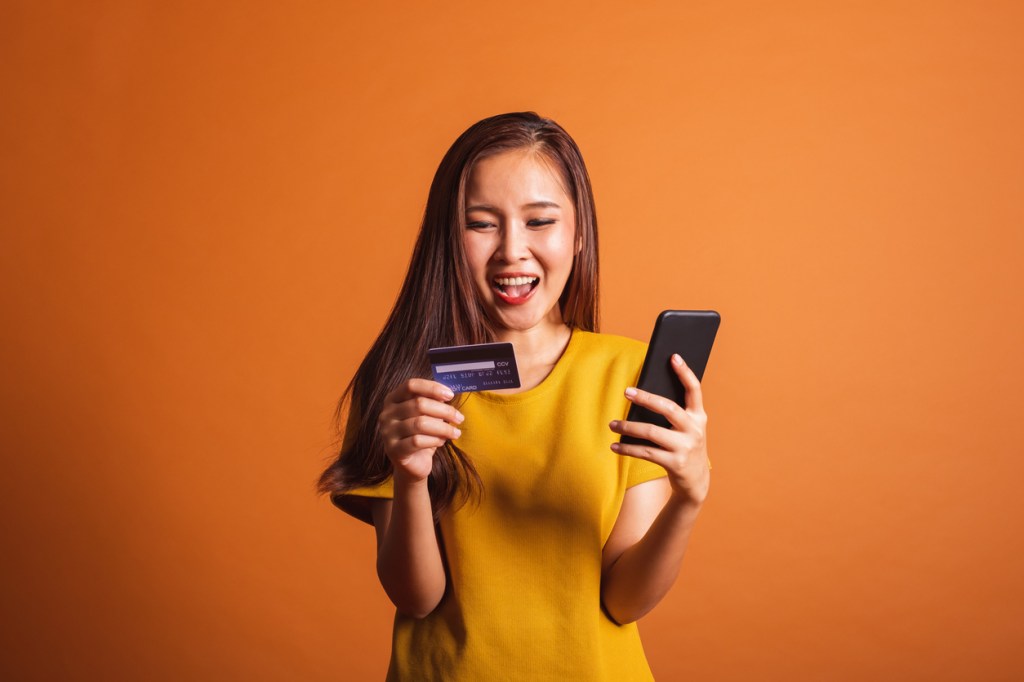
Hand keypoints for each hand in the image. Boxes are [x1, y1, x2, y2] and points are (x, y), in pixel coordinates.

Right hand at [378, 379, 463, 483]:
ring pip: (420, 423)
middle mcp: (386, 414)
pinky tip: (442, 442)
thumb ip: (434, 402)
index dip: (432, 388)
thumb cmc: (422, 434)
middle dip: (444, 411)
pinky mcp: (393, 450)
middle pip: (418, 404)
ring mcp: (387, 432)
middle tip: (460, 418)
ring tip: (455, 433)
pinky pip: (417, 441)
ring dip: (443, 428)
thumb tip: (447, 394)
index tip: (450, 395)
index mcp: (393, 399)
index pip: (411, 385)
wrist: (413, 463)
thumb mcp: (428, 415)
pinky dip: (435, 440)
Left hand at [608, 354, 709, 505]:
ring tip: (612, 424)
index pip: (694, 390)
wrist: (696, 482)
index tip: (673, 356)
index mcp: (699, 416)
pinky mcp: (675, 463)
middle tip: (626, 391)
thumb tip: (641, 396)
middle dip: (646, 398)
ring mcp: (686, 447)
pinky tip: (615, 445)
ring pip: (652, 432)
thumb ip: (673, 413)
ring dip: (629, 427)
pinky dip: (627, 448)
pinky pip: (646, 452)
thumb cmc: (684, 446)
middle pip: (668, 408)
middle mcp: (695, 429)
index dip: (685, 372)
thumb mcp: (686, 428)